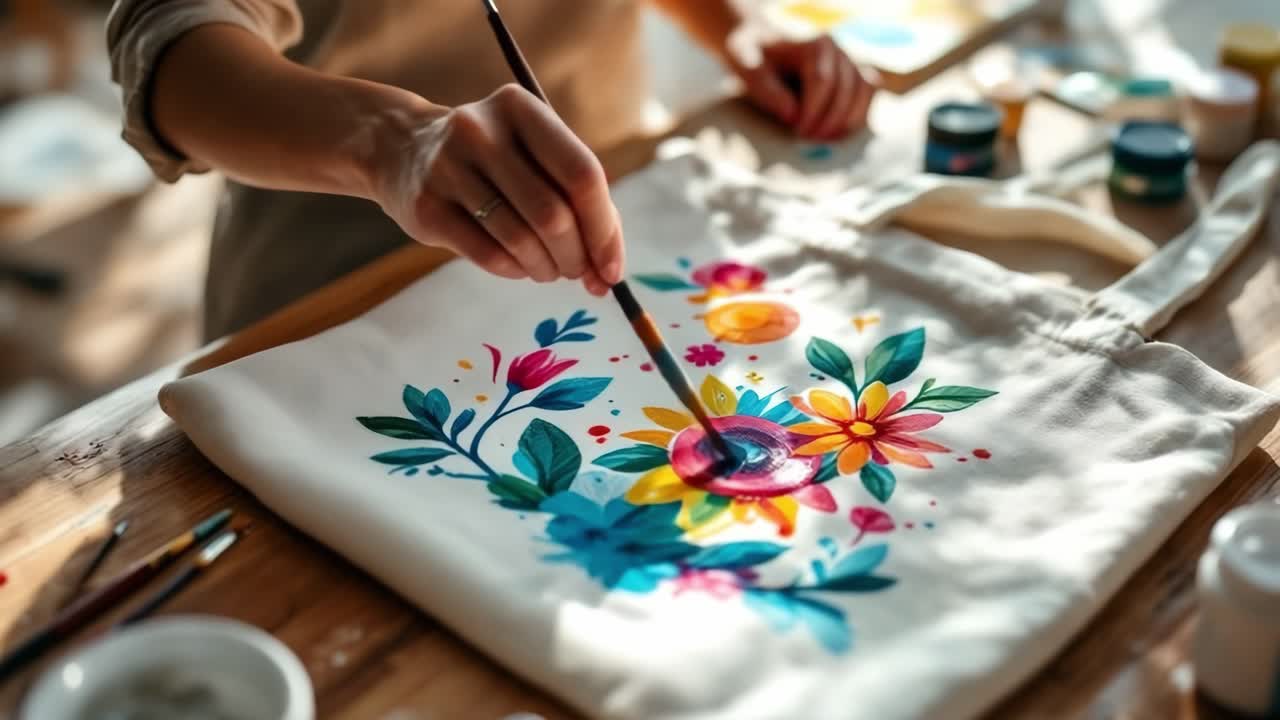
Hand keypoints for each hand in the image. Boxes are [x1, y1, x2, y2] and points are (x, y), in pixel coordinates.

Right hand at [372, 84, 623, 295]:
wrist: (402, 149)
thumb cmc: (494, 160)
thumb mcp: (534, 154)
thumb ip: (579, 202)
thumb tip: (608, 272)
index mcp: (521, 108)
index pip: (582, 174)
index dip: (605, 228)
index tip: (612, 268)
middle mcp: (482, 131)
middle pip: (553, 214)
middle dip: (576, 257)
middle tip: (579, 272)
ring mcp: (448, 167)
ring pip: (521, 240)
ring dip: (547, 268)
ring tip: (550, 270)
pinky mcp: (427, 207)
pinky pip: (489, 256)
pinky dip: (516, 271)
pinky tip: (520, 266)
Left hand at [734, 36, 874, 139]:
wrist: (764, 47)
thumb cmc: (755, 58)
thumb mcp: (746, 68)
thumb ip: (767, 89)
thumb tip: (794, 116)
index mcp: (813, 44)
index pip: (822, 80)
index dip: (814, 111)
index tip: (799, 133)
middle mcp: (837, 49)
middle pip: (846, 89)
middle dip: (829, 121)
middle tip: (808, 141)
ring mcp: (849, 61)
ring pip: (864, 91)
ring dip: (847, 121)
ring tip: (823, 140)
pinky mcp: (855, 75)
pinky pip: (869, 93)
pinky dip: (859, 115)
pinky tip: (837, 133)